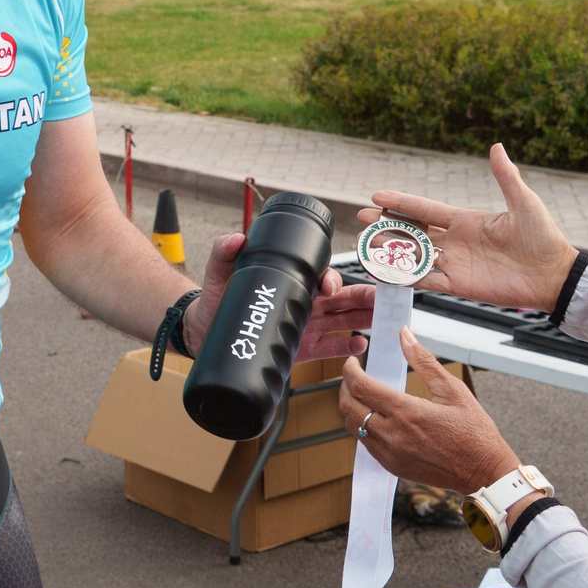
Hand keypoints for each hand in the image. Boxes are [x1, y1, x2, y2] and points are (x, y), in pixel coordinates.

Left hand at [188, 229, 376, 362]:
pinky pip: (329, 347)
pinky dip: (346, 346)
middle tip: (382, 298)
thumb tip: (236, 239)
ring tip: (381, 320)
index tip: (328, 287)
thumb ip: (224, 252)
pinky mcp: (302, 349)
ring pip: (342, 320)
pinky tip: (360, 344)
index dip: (330, 280)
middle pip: (341, 298)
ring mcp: (306, 326)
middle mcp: (304, 302)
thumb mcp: (219, 273)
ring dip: (363, 319)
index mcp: (292, 281)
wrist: (206, 330)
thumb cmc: (218, 297)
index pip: (320, 277)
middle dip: (363, 297)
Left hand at [339, 328, 520, 491]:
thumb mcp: (452, 390)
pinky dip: (364, 427)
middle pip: (348, 407)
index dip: (350, 370)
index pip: (360, 387)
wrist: (484, 472)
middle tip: (355, 376)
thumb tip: (405, 335)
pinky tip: (379, 418)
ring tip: (366, 396)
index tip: (352, 362)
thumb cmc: (474, 431)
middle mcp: (392, 435)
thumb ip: (424, 361)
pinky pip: (365, 444)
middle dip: (346, 387)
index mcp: (407, 413)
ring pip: (353, 427)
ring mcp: (390, 454)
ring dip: (353, 408)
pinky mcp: (392, 466)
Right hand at [365, 143, 579, 312]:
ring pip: (414, 255)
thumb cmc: (543, 238)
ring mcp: (456, 264)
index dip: (401, 202)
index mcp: (466, 220)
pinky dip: (405, 277)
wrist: (553, 275)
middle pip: (413, 231)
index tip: (376, 195)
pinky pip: (427, 281)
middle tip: (360, 218)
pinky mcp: (460, 286)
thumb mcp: (524, 203)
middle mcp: (456, 241)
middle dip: (386, 224)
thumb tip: (497, 147)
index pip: (425, 208)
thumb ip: (506, 177)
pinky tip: (385, 273)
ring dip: (390, 249)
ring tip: (364, 244)